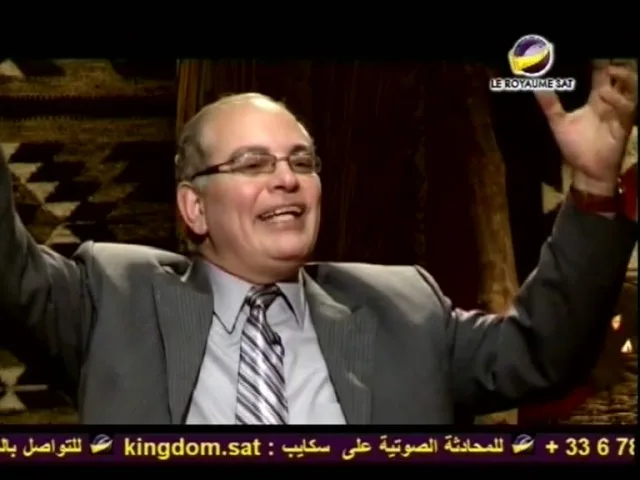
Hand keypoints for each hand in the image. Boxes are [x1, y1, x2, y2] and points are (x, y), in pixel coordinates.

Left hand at [535, 60, 636, 194]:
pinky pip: (628, 109)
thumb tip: (535, 86)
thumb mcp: (558, 122)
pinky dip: (619, 100)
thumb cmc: (575, 146)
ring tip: (610, 71)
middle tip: (608, 55)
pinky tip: (606, 96)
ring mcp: (619, 113)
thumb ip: (549, 103)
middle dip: (618, 64)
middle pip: (620, 76)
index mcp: (597, 99)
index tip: (595, 51)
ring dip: (623, 78)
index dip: (600, 61)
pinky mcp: (624, 126)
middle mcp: (610, 102)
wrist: (586, 170)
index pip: (601, 73)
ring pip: (631, 88)